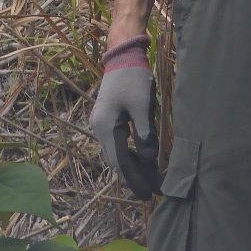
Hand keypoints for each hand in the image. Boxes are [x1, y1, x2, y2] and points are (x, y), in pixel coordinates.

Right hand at [90, 63, 159, 198]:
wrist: (122, 55)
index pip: (121, 162)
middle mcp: (99, 128)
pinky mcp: (106, 118)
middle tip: (151, 192)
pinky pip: (115, 143)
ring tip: (148, 179)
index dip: (135, 180)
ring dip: (130, 166)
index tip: (149, 194)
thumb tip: (149, 160)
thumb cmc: (133, 78)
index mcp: (106, 126)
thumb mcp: (143, 106)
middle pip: (115, 161)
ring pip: (115, 153)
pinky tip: (139, 160)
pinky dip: (127, 154)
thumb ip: (145, 134)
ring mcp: (100, 123)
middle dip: (133, 177)